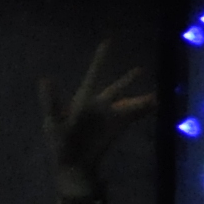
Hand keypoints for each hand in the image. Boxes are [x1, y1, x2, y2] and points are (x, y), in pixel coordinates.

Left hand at [39, 41, 155, 191]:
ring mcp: (110, 116)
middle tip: (140, 70)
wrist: (73, 164)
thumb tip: (44, 79)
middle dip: (126, 80)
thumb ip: (51, 101)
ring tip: (157, 95)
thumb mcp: (54, 121)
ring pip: (130, 102)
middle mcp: (99, 105)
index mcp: (84, 99)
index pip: (94, 74)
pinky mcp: (118, 127)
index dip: (101, 58)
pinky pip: (135, 116)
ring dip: (143, 98)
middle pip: (116, 89)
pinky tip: (158, 105)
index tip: (108, 40)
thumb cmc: (60, 142)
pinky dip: (146, 110)